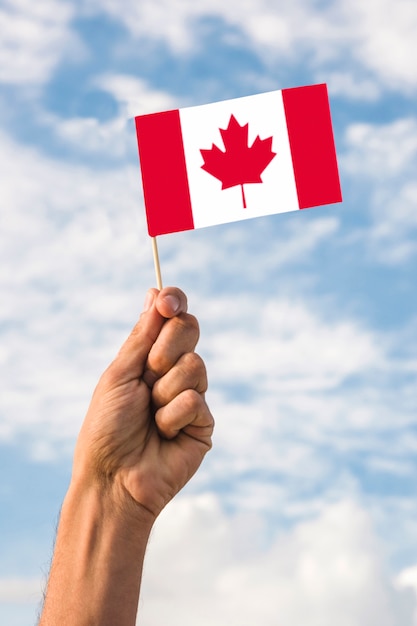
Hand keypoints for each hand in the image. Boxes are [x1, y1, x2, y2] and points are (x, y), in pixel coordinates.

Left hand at [72, 287, 213, 520]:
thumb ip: (142, 335)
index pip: (172, 318)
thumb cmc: (107, 428)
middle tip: (150, 370)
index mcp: (148, 358)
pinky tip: (163, 435)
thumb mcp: (119, 374)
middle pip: (190, 330)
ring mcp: (189, 396)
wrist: (114, 479)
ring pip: (195, 365)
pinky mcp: (203, 423)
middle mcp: (171, 372)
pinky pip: (196, 400)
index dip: (174, 302)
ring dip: (165, 389)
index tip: (167, 302)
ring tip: (150, 415)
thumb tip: (154, 293)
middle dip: (167, 347)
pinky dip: (173, 416)